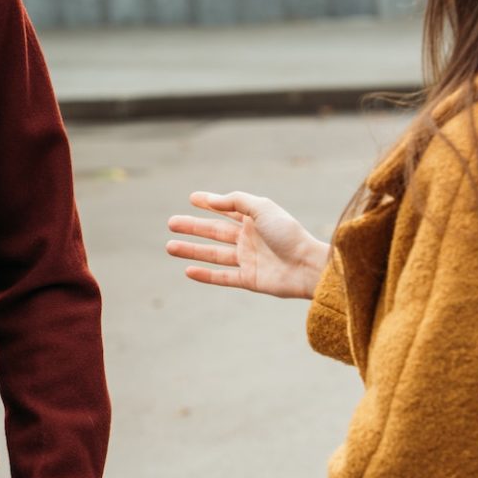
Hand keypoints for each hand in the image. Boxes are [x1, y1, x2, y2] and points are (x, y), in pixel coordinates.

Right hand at [167, 191, 328, 299]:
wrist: (307, 266)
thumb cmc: (288, 234)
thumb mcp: (262, 208)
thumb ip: (236, 202)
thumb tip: (211, 200)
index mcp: (254, 220)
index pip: (227, 209)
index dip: (210, 203)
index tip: (192, 198)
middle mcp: (249, 239)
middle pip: (214, 232)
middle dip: (192, 227)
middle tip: (171, 223)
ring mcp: (248, 259)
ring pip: (213, 254)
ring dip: (191, 250)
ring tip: (170, 246)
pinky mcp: (249, 279)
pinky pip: (223, 277)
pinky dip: (205, 275)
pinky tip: (188, 270)